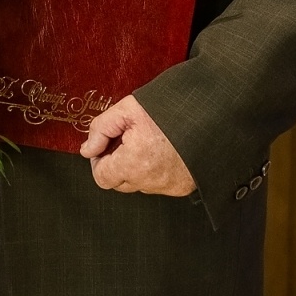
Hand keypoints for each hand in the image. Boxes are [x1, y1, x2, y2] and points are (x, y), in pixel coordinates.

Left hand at [78, 94, 195, 196]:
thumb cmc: (169, 109)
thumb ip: (101, 129)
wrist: (208, 112)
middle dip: (117, 164)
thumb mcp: (128, 109)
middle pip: (119, 183)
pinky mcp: (183, 187)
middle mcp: (151, 180)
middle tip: (126, 141)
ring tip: (147, 143)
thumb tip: (87, 150)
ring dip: (137, 169)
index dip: (99, 161)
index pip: (102, 178)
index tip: (106, 146)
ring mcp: (169, 186)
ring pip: (139, 184)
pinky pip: (159, 185)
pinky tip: (162, 152)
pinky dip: (156, 171)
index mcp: (134, 162)